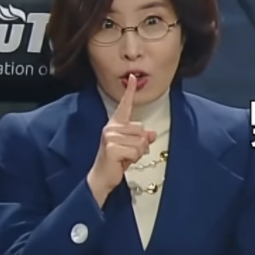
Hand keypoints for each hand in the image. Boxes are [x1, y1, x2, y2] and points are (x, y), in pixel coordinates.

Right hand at [86, 75, 156, 205]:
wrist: (103, 177)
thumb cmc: (117, 161)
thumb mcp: (133, 148)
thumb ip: (142, 139)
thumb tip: (152, 133)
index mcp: (115, 124)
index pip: (124, 106)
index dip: (130, 91)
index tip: (132, 77)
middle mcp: (111, 127)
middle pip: (141, 129)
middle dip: (141, 144)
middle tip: (128, 153)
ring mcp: (110, 136)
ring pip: (140, 141)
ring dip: (137, 153)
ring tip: (125, 157)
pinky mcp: (111, 147)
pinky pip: (136, 151)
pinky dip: (134, 159)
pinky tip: (123, 162)